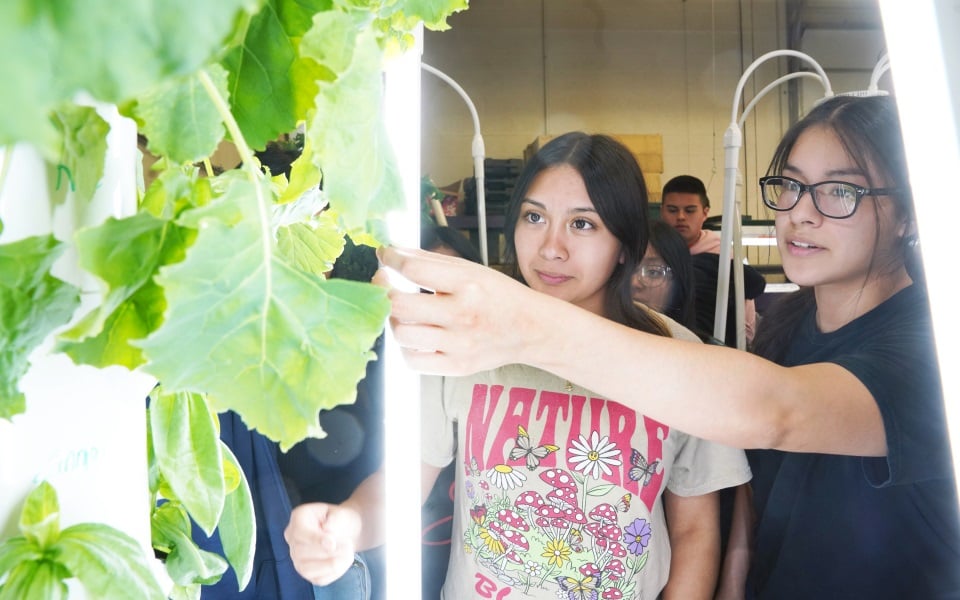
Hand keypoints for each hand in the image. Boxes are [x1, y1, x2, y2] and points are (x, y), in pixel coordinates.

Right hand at [284, 502, 361, 585]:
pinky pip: (318, 579)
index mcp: (298, 518)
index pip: (300, 532)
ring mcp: (297, 558)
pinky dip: (335, 573)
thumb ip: (336, 519)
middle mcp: (292, 539)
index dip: (315, 539)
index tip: (332, 544)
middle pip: (301, 552)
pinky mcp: (307, 572)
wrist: (344, 531)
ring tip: (349, 554)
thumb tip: (328, 530)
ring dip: (332, 565)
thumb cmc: (340, 520)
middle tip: (348, 545)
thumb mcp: (341, 513)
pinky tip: (345, 562)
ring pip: (307, 570)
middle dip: (328, 552)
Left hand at [375, 246, 543, 374]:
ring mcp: (459, 345)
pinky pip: (412, 361)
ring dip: (392, 319)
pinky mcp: (456, 366)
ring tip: (399, 310)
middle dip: (382, 290)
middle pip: (400, 305)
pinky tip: (413, 334)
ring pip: (402, 334)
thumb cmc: (498, 296)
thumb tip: (391, 253)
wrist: (530, 329)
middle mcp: (463, 315)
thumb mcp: (470, 269)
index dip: (390, 260)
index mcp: (468, 284)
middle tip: (383, 282)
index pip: (414, 270)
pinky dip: (405, 347)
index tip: (385, 257)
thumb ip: (429, 260)